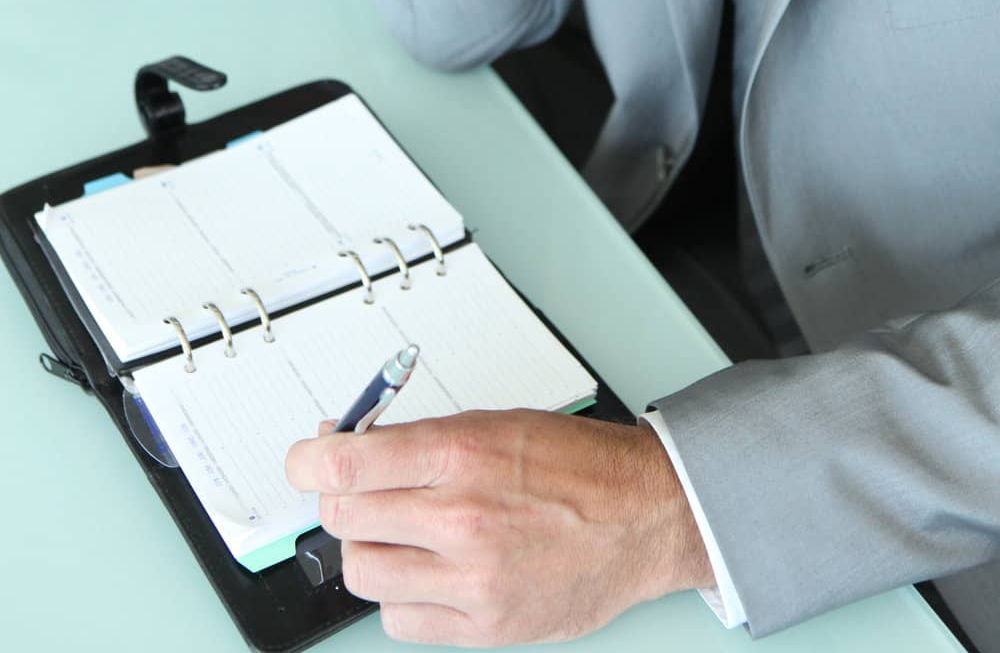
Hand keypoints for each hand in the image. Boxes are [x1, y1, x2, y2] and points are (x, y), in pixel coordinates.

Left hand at [286, 409, 712, 646]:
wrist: (644, 517)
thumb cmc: (576, 465)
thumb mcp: (494, 423)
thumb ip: (417, 440)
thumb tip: (345, 446)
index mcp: (460, 454)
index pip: (346, 464)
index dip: (309, 460)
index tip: (305, 459)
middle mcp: (460, 518)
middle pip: (345, 517)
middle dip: (342, 499)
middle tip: (359, 489)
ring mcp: (470, 579)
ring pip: (364, 572)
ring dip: (369, 548)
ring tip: (399, 532)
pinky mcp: (484, 627)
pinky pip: (400, 620)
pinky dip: (401, 596)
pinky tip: (427, 571)